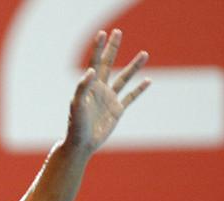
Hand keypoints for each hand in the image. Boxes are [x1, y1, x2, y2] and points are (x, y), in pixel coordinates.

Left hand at [66, 29, 149, 153]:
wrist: (81, 144)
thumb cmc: (76, 125)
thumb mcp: (77, 105)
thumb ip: (83, 87)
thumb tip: (91, 71)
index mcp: (89, 87)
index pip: (94, 63)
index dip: (98, 48)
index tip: (102, 34)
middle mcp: (100, 90)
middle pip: (108, 64)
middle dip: (113, 49)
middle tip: (118, 32)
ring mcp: (109, 100)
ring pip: (124, 79)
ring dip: (134, 66)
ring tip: (144, 53)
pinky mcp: (117, 111)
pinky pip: (130, 97)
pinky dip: (139, 89)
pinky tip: (148, 80)